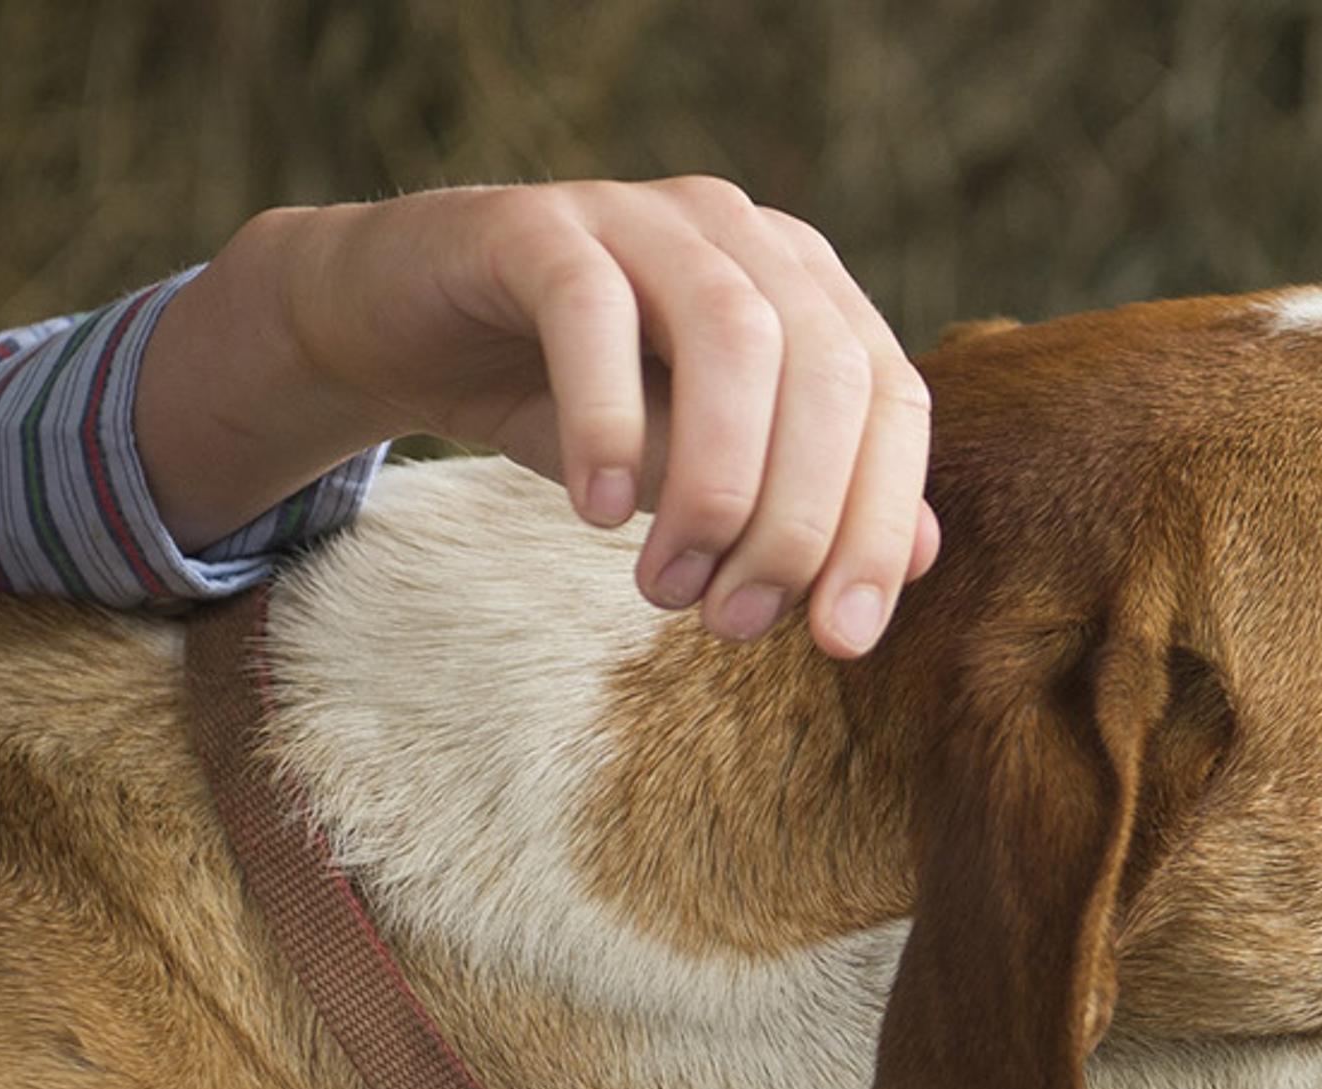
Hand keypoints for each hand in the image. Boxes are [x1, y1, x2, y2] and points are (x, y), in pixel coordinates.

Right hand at [138, 179, 939, 656]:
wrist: (400, 330)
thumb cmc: (570, 402)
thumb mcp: (695, 468)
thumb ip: (799, 498)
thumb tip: (922, 554)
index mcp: (807, 287)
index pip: (892, 400)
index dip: (879, 524)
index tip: (845, 639)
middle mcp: (744, 233)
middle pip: (828, 374)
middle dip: (797, 520)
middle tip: (735, 624)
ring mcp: (642, 214)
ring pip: (735, 338)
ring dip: (716, 484)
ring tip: (669, 585)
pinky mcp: (534, 224)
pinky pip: (595, 311)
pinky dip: (609, 420)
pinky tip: (595, 512)